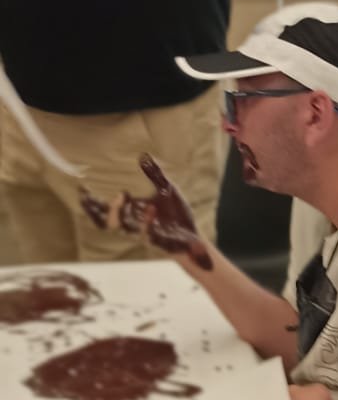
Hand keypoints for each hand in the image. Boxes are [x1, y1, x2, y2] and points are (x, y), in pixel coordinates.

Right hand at [78, 154, 211, 267]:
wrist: (194, 237)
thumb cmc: (177, 215)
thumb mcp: (167, 190)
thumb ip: (155, 175)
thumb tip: (143, 155)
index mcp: (130, 213)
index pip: (103, 210)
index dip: (90, 202)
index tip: (81, 188)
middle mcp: (132, 225)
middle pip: (106, 222)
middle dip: (103, 207)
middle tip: (110, 190)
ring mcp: (143, 235)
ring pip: (123, 229)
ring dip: (119, 212)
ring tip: (122, 193)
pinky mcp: (157, 243)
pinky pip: (146, 238)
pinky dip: (146, 224)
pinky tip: (150, 209)